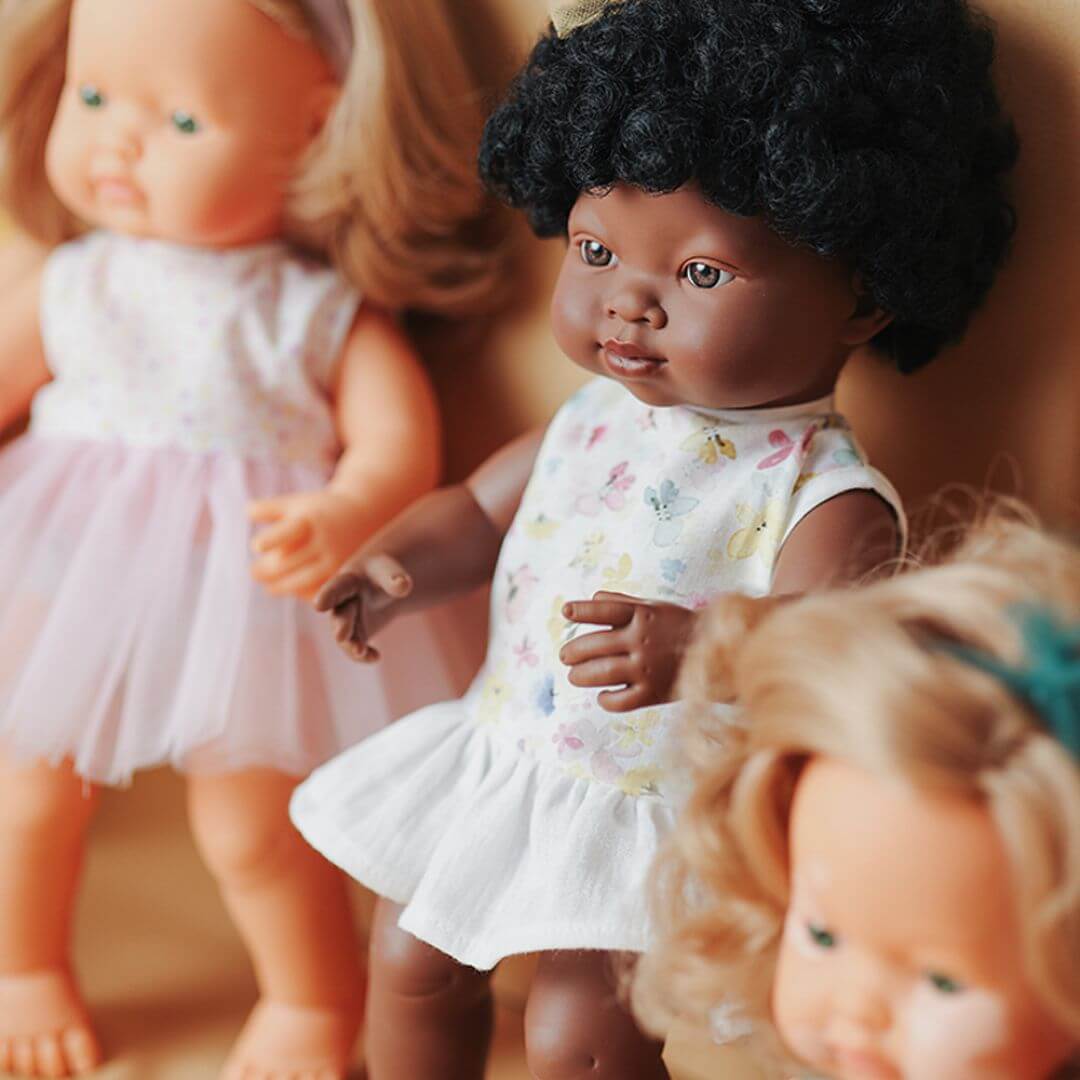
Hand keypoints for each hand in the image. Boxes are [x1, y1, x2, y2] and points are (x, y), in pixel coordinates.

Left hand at [248, 490, 377, 600]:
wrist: (366, 515)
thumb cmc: (321, 509)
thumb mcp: (297, 502)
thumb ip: (269, 508)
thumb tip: (247, 512)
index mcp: (311, 520)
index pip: (285, 533)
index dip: (268, 541)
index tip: (257, 546)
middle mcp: (324, 541)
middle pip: (286, 562)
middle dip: (265, 570)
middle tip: (254, 573)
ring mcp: (335, 560)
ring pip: (300, 581)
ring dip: (279, 586)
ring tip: (269, 586)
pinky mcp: (344, 574)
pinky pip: (318, 591)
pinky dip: (302, 593)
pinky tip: (293, 589)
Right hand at [314, 554, 414, 662]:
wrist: (378, 584)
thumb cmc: (381, 571)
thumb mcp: (388, 570)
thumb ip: (394, 577)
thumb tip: (404, 587)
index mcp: (347, 581)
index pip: (337, 587)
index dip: (328, 596)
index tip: (319, 605)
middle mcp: (341, 603)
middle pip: (340, 615)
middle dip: (341, 625)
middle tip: (341, 635)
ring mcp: (347, 621)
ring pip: (345, 637)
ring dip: (351, 646)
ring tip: (361, 652)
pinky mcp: (356, 635)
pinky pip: (356, 649)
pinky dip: (364, 655)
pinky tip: (376, 657)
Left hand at [559, 591, 699, 711]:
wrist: (714, 652)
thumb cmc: (677, 625)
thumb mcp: (654, 606)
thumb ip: (622, 603)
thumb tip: (593, 597)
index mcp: (642, 616)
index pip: (604, 611)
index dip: (582, 611)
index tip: (566, 612)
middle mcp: (642, 640)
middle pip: (595, 646)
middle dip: (573, 651)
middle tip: (565, 656)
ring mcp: (647, 668)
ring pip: (602, 673)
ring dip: (581, 675)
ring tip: (574, 676)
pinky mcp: (653, 693)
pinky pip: (620, 701)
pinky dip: (606, 700)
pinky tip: (602, 696)